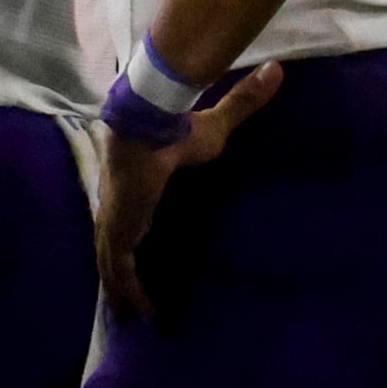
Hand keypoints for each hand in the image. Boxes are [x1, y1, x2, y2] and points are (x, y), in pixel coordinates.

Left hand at [97, 63, 280, 321]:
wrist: (147, 123)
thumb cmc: (176, 126)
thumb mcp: (215, 124)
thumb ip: (242, 102)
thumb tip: (276, 70)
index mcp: (133, 183)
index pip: (124, 213)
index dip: (125, 233)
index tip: (131, 248)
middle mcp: (118, 201)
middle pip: (111, 242)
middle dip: (115, 271)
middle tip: (124, 301)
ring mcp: (115, 216)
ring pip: (110, 261)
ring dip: (119, 288)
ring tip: (131, 317)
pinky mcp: (120, 229)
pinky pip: (121, 269)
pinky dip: (129, 291)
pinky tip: (142, 313)